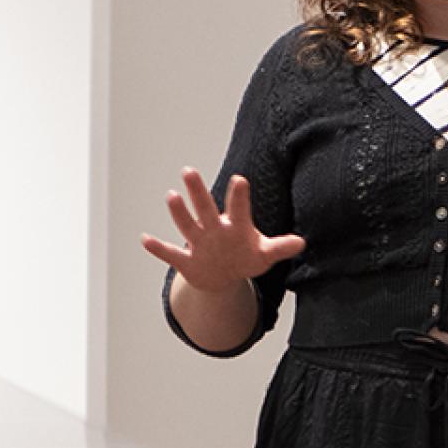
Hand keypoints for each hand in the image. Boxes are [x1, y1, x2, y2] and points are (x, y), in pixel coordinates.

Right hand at [140, 169, 306, 292]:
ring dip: (179, 213)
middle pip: (206, 209)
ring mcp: (199, 244)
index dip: (239, 197)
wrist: (223, 276)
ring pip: (187, 226)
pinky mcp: (187, 261)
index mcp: (236, 228)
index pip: (238, 210)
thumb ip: (280, 247)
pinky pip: (170, 254)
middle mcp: (215, 230)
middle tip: (189, 171)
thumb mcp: (264, 255)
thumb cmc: (246, 258)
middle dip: (198, 192)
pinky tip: (145, 240)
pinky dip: (158, 248)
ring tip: (171, 196)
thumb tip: (302, 242)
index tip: (239, 179)